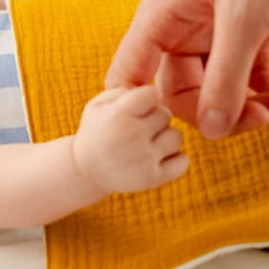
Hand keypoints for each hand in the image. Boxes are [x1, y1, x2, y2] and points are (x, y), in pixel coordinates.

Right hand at [70, 84, 187, 195]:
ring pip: (176, 137)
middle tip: (138, 128)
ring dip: (165, 138)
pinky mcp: (154, 178)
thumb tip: (151, 91)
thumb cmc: (95, 132)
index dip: (147, 98)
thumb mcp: (97, 105)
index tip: (137, 107)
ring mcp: (145, 159)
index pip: (153, 94)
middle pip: (166, 114)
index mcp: (119, 115)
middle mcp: (133, 136)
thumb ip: (123, 90)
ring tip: (148, 143)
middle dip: (154, 118)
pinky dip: (175, 159)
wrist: (85, 172)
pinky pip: (183, 161)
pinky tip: (158, 158)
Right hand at [104, 0, 268, 138]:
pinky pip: (254, 70)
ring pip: (222, 81)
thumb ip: (226, 81)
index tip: (167, 135)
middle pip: (183, 85)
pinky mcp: (257, 23)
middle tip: (254, 122)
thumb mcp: (245, 21)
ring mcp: (222, 23)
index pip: (134, 71)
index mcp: (165, 10)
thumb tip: (210, 130)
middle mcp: (187, 19)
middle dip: (217, 110)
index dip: (143, 106)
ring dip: (251, 104)